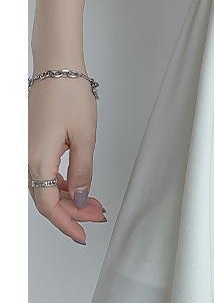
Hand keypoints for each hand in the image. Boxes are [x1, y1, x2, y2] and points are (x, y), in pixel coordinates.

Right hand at [28, 75, 105, 242]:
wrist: (56, 68)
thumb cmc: (68, 94)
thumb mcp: (85, 137)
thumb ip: (83, 171)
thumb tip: (81, 197)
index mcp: (37, 160)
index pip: (49, 205)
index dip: (66, 223)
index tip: (82, 234)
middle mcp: (26, 158)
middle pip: (45, 199)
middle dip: (72, 212)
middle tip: (97, 216)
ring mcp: (26, 151)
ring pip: (44, 187)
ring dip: (68, 199)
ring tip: (93, 203)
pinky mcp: (31, 144)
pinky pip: (44, 173)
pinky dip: (61, 183)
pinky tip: (78, 187)